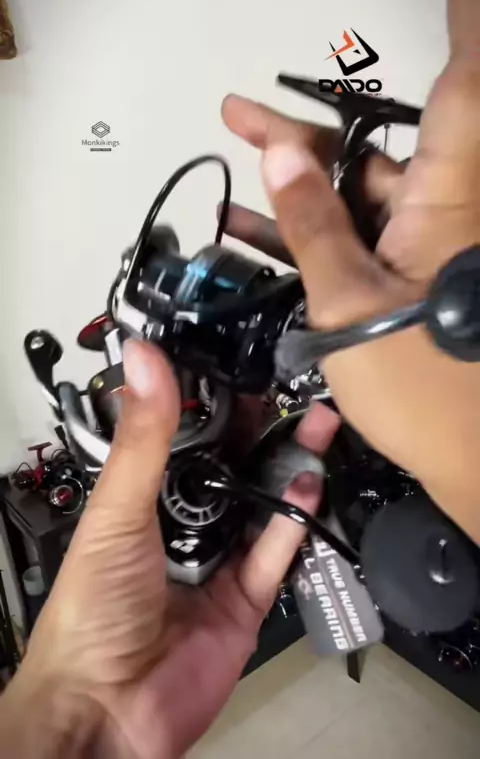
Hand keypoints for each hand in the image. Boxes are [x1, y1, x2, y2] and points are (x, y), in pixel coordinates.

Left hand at [1, 340, 338, 758]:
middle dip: (262, 433)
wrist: (108, 709)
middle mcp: (180, 527)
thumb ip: (143, 437)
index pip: (184, 440)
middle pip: (231, 470)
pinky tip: (309, 485)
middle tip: (290, 393)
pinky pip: (276, 553)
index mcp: (141, 500)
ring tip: (317, 424)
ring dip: (288, 467)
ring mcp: (215, 563)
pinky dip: (293, 521)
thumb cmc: (90, 611)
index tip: (240, 369)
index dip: (213, 406)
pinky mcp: (245, 600)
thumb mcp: (117, 511)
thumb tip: (142, 359)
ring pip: (260, 506)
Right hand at [220, 0, 479, 542]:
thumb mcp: (350, 306)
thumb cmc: (435, 394)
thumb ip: (313, 224)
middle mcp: (455, 199)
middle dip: (308, 125)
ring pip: (367, 177)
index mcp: (454, 193)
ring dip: (304, 173)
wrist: (474, 461)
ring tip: (239, 158)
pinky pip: (369, 217)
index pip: (468, 63)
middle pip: (380, 131)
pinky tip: (269, 222)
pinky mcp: (426, 256)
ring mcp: (439, 229)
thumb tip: (282, 159)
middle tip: (246, 115)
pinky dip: (322, 216)